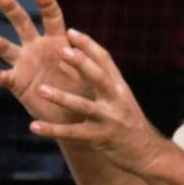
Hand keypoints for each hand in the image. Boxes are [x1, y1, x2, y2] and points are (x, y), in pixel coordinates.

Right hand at [0, 0, 84, 123]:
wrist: (74, 115)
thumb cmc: (84, 90)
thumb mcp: (89, 71)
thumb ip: (84, 55)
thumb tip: (75, 37)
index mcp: (57, 40)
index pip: (51, 17)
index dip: (45, 4)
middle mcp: (37, 47)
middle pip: (22, 23)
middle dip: (11, 9)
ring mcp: (24, 64)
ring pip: (8, 49)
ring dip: (1, 45)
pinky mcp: (17, 83)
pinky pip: (6, 78)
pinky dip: (2, 77)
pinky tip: (2, 76)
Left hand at [30, 29, 169, 174]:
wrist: (149, 153)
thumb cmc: (129, 122)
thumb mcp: (120, 98)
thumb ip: (101, 81)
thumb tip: (75, 59)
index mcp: (120, 86)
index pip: (105, 60)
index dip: (88, 45)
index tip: (71, 31)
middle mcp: (116, 99)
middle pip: (98, 77)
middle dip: (81, 63)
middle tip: (61, 49)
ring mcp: (109, 119)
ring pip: (83, 106)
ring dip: (61, 97)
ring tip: (40, 89)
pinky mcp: (100, 138)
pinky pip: (73, 134)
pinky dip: (53, 130)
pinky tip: (34, 126)